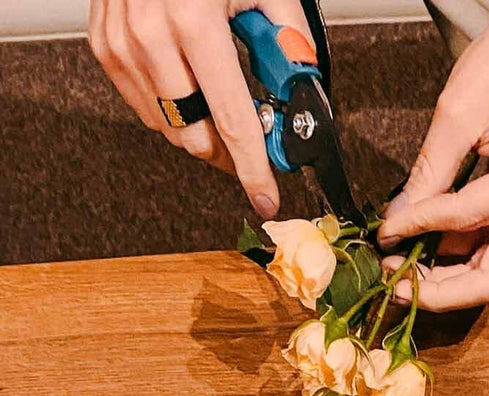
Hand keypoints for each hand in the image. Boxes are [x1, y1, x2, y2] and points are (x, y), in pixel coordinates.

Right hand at [88, 0, 308, 217]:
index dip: (254, 168)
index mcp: (195, 22)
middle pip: (195, 135)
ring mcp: (122, 40)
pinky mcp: (104, 43)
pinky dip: (171, 110)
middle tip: (253, 146)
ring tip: (223, 113)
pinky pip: (141, 104)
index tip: (267, 196)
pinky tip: (191, 93)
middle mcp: (151, 34)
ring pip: (167, 126)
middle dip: (230, 153)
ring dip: (201, 132)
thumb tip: (300, 81)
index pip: (232, 121)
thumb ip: (288, 36)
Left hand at [377, 3, 488, 311]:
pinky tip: (420, 254)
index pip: (469, 219)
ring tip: (399, 271)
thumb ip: (430, 171)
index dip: (420, 229)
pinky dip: (453, 261)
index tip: (382, 233)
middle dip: (442, 291)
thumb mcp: (459, 111)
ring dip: (445, 282)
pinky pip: (488, 252)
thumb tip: (398, 219)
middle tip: (394, 286)